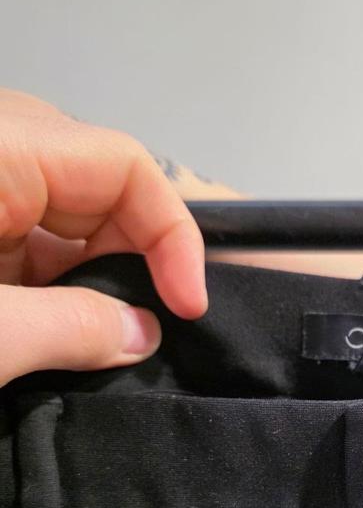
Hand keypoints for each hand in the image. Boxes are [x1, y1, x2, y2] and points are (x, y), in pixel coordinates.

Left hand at [0, 88, 207, 389]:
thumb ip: (75, 330)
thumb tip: (143, 334)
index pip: (122, 165)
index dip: (171, 234)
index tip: (187, 306)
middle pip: (101, 190)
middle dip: (137, 261)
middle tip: (150, 327)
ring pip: (67, 223)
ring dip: (98, 284)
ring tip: (106, 341)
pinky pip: (30, 246)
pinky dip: (58, 291)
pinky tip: (61, 337)